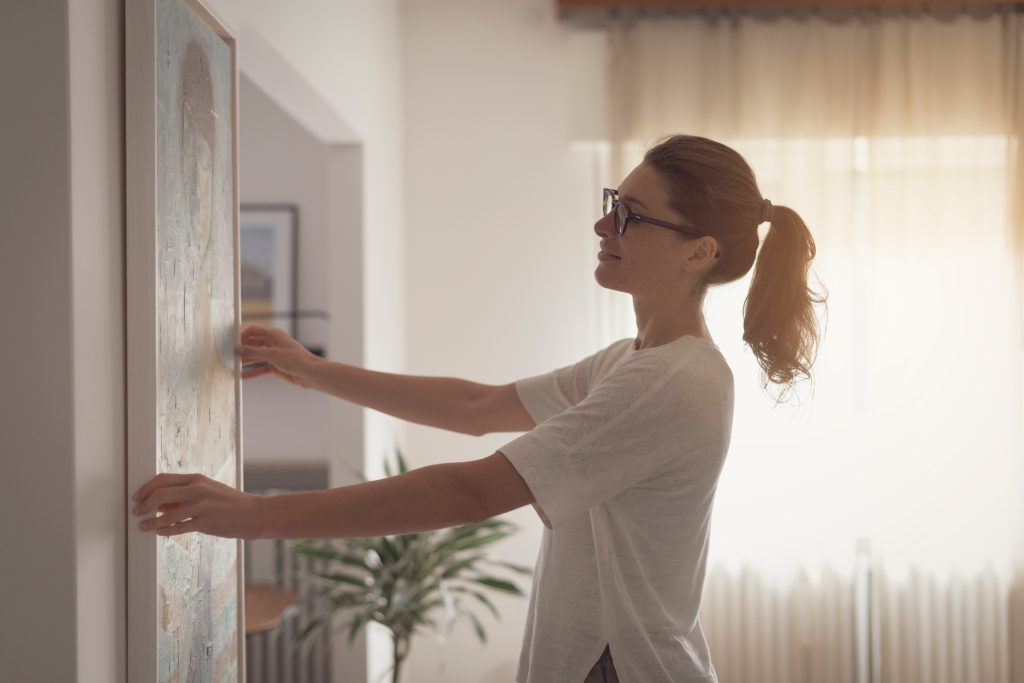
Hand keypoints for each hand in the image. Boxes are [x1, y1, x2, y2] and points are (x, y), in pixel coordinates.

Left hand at [131, 473, 263, 539]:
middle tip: (137, 511)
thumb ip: (185, 495)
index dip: (146, 488)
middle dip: (144, 504)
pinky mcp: (205, 522)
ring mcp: (201, 506)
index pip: (163, 479)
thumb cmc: (230, 503)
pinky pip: (178, 527)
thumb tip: (160, 503)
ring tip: (144, 526)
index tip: (138, 496)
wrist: (253, 514)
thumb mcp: (208, 492)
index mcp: (197, 478)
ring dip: (151, 521)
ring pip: (166, 514)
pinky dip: (165, 531)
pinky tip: (161, 532)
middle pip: (160, 493)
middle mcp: (198, 489)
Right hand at [236, 324, 318, 387]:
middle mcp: (272, 343)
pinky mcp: (275, 366)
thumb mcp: (272, 355)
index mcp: (273, 334)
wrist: (311, 373)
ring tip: (232, 366)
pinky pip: (260, 367)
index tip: (230, 343)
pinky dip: (252, 371)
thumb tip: (237, 349)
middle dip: (241, 350)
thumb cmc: (296, 360)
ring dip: (245, 361)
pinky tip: (243, 376)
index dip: (241, 335)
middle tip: (228, 356)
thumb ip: (253, 351)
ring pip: (255, 356)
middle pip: (252, 344)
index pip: (253, 330)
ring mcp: (274, 355)